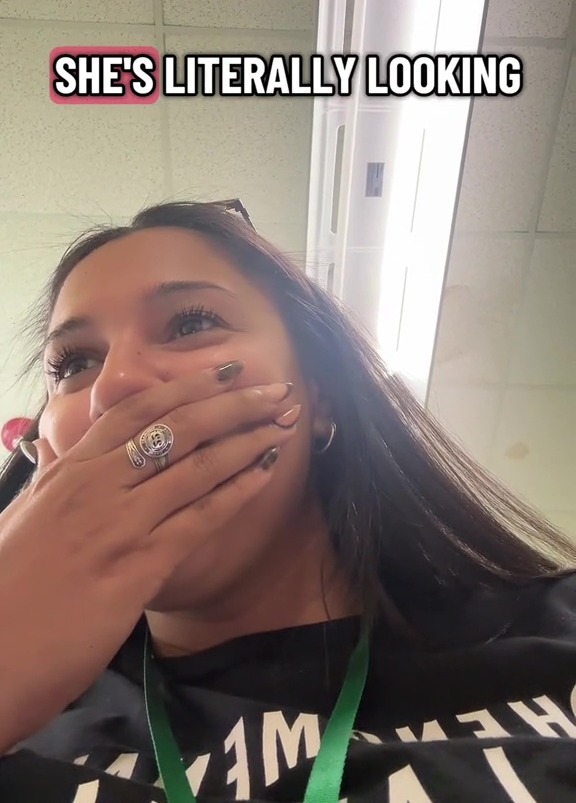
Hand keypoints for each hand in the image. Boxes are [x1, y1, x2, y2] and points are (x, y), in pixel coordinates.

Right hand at [0, 362, 299, 750]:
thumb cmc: (4, 591)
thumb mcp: (21, 520)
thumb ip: (46, 480)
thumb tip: (51, 445)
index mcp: (69, 472)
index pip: (135, 410)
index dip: (187, 385)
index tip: (227, 371)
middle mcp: (97, 486)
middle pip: (177, 427)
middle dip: (232, 403)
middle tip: (273, 388)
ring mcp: (120, 524)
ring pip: (196, 466)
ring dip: (247, 439)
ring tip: (283, 422)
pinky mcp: (138, 566)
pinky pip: (200, 518)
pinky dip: (238, 491)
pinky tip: (266, 472)